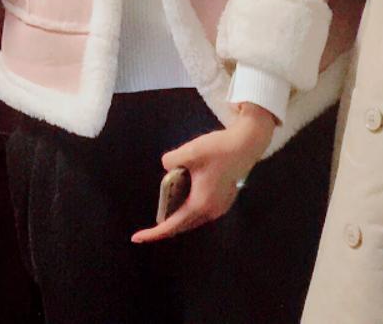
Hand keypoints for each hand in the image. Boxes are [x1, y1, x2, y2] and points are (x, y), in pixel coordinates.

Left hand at [130, 104, 275, 243]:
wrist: (246, 144)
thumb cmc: (218, 149)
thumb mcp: (189, 152)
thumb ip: (171, 160)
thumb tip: (167, 166)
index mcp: (200, 204)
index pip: (172, 225)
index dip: (153, 233)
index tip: (137, 237)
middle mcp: (211, 211)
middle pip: (183, 225)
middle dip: (165, 226)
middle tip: (149, 226)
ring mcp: (220, 208)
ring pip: (193, 219)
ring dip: (179, 216)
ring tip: (164, 209)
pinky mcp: (225, 201)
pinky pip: (202, 211)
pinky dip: (189, 209)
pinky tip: (183, 198)